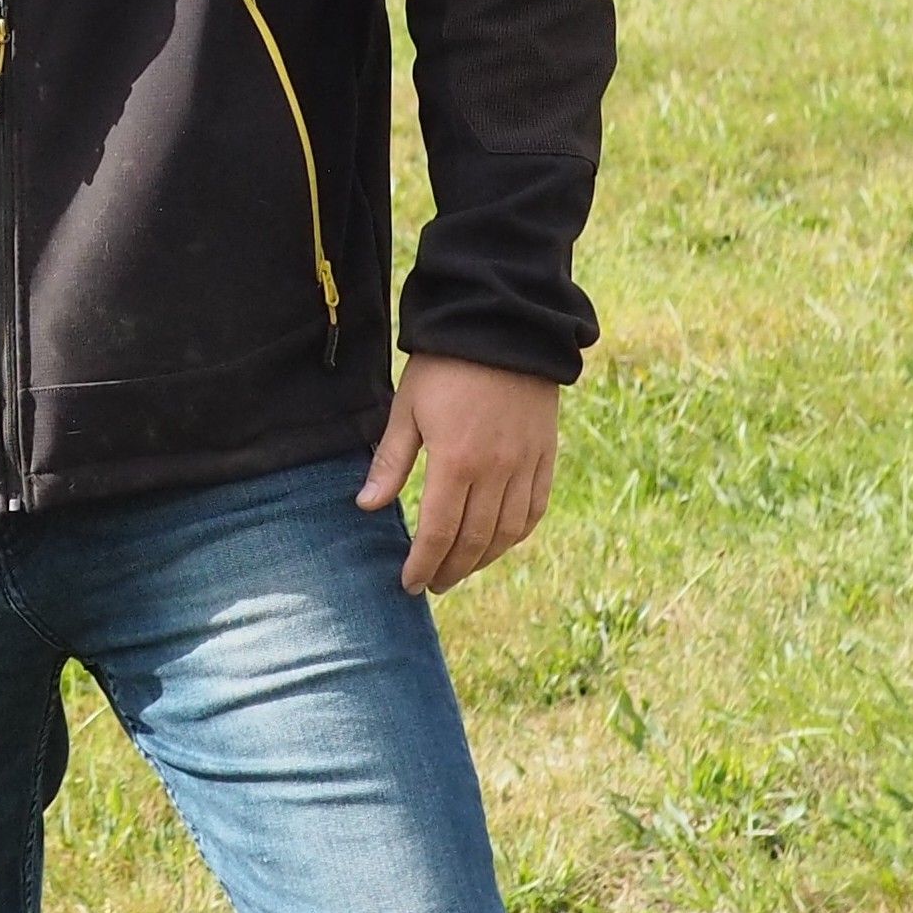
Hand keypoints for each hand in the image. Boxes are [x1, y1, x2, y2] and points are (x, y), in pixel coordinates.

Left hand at [358, 354, 560, 594]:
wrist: (503, 327)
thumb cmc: (444, 367)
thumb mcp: (406, 409)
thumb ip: (390, 463)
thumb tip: (366, 506)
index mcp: (455, 463)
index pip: (439, 533)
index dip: (423, 564)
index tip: (408, 583)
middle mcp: (496, 473)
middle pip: (474, 541)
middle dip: (450, 570)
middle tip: (432, 584)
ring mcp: (526, 466)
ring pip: (507, 533)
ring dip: (483, 559)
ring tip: (460, 570)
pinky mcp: (546, 456)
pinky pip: (534, 510)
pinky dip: (515, 534)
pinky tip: (498, 542)